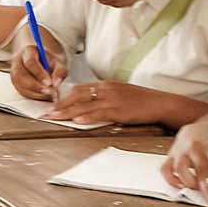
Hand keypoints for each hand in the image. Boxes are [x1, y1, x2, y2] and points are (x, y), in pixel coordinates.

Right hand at [9, 38, 66, 99]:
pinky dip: (34, 95)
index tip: (49, 82)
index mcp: (28, 52)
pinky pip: (22, 92)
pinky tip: (43, 94)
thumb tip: (55, 84)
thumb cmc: (49, 62)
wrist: (43, 64)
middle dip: (35, 86)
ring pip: (21, 86)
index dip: (39, 74)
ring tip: (49, 92)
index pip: (30, 62)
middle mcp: (17, 62)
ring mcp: (14, 74)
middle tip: (48, 91)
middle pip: (20, 76)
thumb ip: (60, 72)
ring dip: (36, 92)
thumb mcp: (58, 63)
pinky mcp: (16, 84)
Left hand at [48, 81, 172, 127]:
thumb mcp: (120, 94)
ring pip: (85, 105)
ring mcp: (113, 99)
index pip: (80, 89)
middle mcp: (107, 90)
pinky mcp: (119, 110)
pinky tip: (77, 121)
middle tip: (47, 113)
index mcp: (106, 85)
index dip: (64, 97)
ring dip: (68, 112)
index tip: (53, 104)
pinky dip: (87, 117)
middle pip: (78, 96)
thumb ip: (103, 97)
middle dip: (61, 105)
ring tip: (55, 117)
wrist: (160, 103)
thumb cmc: (141, 101)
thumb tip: (88, 103)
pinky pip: (100, 113)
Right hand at [162, 122, 207, 201]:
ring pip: (181, 169)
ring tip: (197, 190)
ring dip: (190, 183)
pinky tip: (181, 186)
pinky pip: (166, 170)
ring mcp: (181, 151)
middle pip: (202, 169)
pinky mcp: (170, 156)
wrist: (198, 130)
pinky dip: (171, 180)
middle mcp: (195, 148)